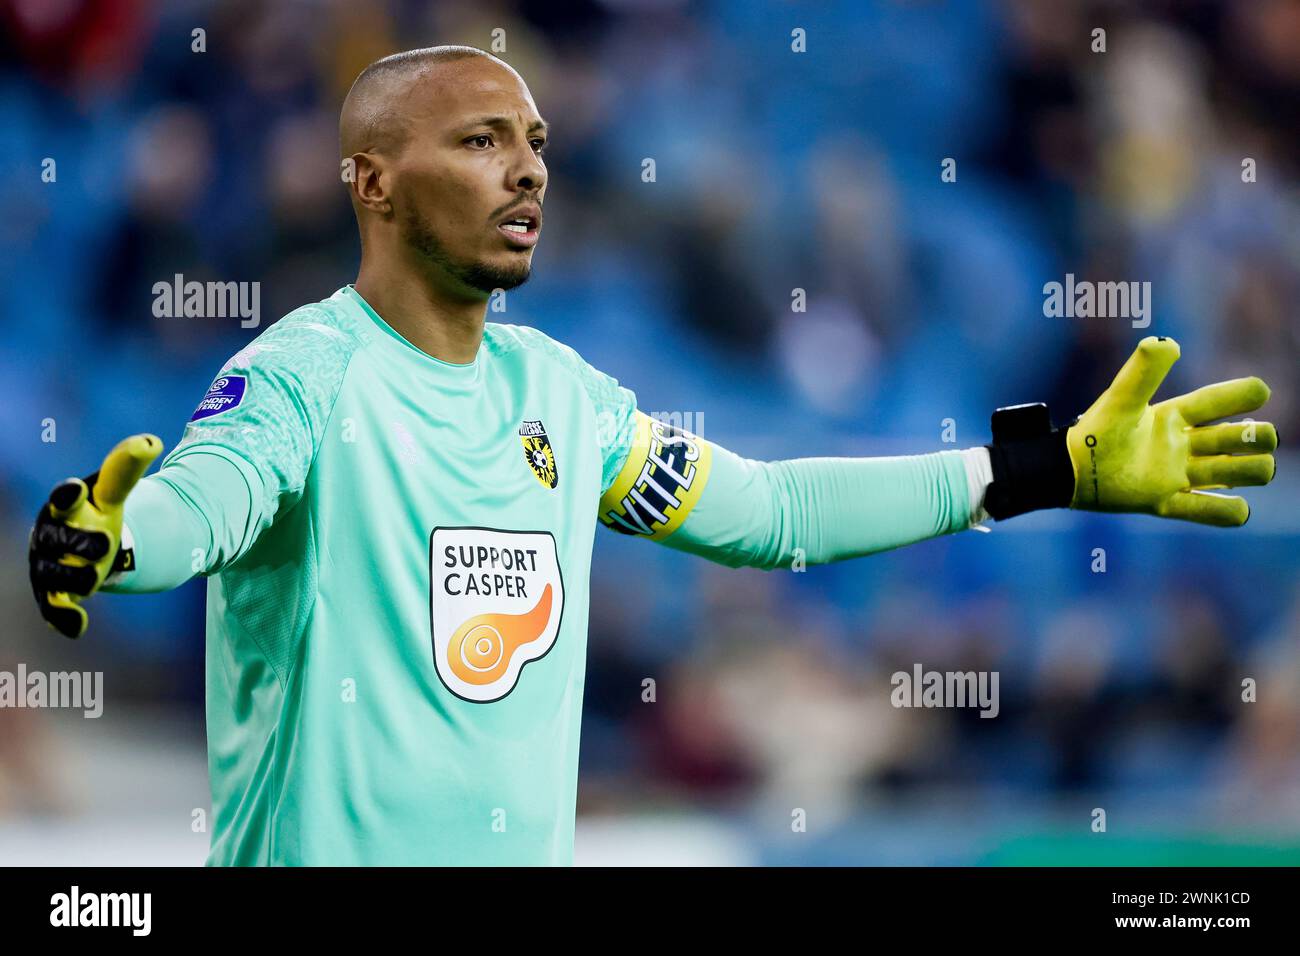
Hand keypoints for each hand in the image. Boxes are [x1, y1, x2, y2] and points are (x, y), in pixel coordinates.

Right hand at [28, 434, 161, 637]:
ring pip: (52, 574)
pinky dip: (63, 616)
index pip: (62, 497)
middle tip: (105, 544)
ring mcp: (48, 564)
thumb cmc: (95, 510)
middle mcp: (50, 534)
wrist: (86, 543)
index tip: (77, 488)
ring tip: (94, 578)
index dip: (67, 494)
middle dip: (78, 543)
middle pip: (57, 540)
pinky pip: (51, 606)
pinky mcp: (53, 591)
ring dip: (73, 577)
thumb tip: (153, 441)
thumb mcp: (112, 491)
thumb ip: (128, 467)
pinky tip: (78, 627)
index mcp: (65, 505)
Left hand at [1066, 337, 1276, 525]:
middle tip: (1248, 437)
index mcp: (1172, 416)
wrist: (1067, 470)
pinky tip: (1240, 509)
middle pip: (1234, 439)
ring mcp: (1174, 474)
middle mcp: (1180, 445)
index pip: (1215, 402)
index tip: (1260, 391)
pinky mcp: (1163, 502)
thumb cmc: (1095, 430)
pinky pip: (1203, 511)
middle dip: (1254, 437)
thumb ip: (1143, 372)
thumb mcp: (1122, 400)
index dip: (1240, 394)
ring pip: (1230, 472)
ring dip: (1250, 470)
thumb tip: (1167, 342)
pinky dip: (1227, 512)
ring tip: (1259, 468)